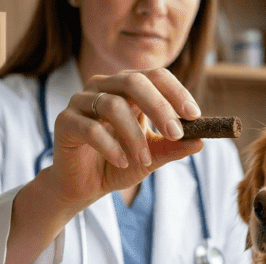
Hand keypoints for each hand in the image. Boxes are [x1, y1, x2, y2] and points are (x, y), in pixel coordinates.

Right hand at [46, 68, 203, 211]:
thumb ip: (172, 148)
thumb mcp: (152, 157)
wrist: (84, 186)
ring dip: (134, 135)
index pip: (155, 76)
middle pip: (133, 81)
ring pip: (112, 105)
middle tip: (176, 133)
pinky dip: (111, 147)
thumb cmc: (119, 164)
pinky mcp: (65, 122)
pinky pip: (91, 128)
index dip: (176, 92)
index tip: (194, 115)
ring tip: (145, 160)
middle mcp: (104, 88)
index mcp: (128, 89)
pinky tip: (122, 163)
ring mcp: (82, 102)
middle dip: (159, 107)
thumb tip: (200, 141)